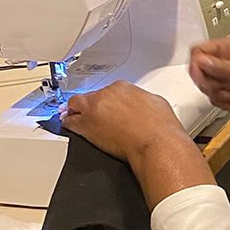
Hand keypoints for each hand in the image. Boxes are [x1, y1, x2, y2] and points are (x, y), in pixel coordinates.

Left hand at [62, 80, 186, 162]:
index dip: (108, 100)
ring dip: (76, 110)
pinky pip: (69, 122)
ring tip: (75, 116)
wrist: (155, 142)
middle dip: (91, 103)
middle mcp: (106, 95)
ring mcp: (94, 110)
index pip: (108, 90)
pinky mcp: (86, 127)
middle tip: (94, 112)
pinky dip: (69, 123)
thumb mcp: (156, 102)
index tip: (110, 107)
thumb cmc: (160, 126)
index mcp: (122, 87)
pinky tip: (70, 126)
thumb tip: (141, 105)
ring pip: (75, 105)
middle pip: (90, 96)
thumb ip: (142, 100)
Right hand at [189, 36, 229, 112]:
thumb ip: (222, 68)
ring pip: (205, 88)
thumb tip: (202, 61)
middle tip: (229, 86)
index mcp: (227, 47)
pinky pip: (213, 99)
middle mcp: (221, 59)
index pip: (197, 51)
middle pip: (198, 72)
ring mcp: (221, 75)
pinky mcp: (222, 88)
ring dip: (223, 95)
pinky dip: (226, 102)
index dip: (196, 66)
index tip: (202, 79)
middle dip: (212, 85)